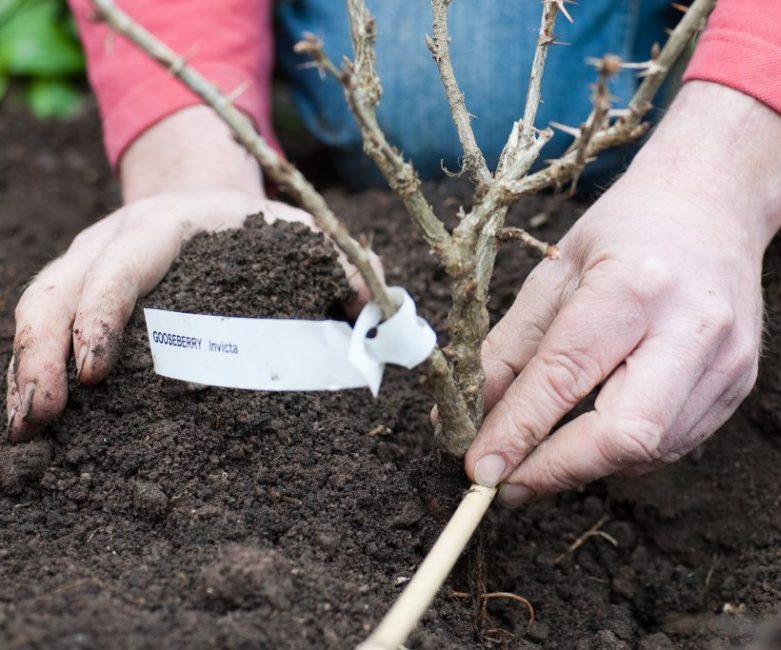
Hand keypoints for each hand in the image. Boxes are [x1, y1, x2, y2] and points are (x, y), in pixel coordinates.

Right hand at [6, 107, 377, 440]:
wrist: (205, 197)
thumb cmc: (257, 226)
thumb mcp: (301, 233)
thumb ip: (342, 266)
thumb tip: (379, 311)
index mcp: (168, 223)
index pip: (124, 261)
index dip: (101, 311)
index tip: (93, 370)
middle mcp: (115, 236)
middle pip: (60, 286)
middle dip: (43, 350)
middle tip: (41, 416)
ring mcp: (88, 261)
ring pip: (38, 305)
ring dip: (24, 365)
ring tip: (25, 429)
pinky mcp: (78, 290)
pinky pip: (42, 323)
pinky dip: (30, 366)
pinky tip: (30, 416)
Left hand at [465, 81, 780, 504]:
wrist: (715, 204)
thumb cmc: (628, 231)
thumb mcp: (555, 272)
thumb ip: (512, 348)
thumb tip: (474, 418)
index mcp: (636, 285)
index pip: (568, 375)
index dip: (519, 431)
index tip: (478, 470)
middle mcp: (692, 328)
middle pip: (625, 434)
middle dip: (558, 470)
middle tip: (506, 483)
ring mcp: (727, 362)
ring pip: (649, 451)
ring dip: (588, 464)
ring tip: (546, 451)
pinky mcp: (739, 386)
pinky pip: (673, 445)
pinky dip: (623, 452)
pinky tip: (597, 431)